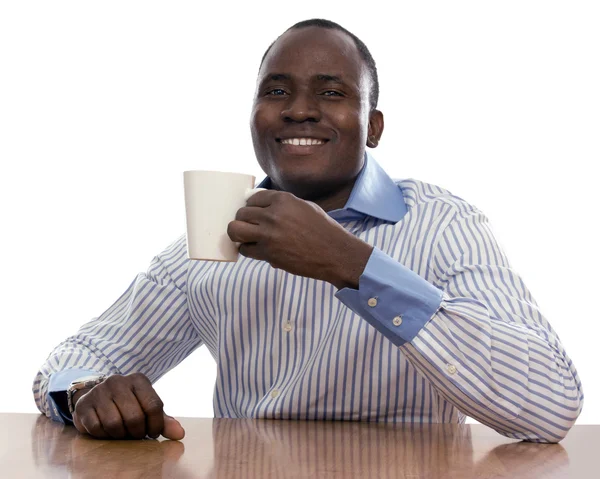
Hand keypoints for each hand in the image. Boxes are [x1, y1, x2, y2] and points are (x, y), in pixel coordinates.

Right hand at [72, 373, 183, 439]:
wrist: (97, 396)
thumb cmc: (129, 404)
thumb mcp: (148, 408)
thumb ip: (164, 420)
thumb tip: (180, 434)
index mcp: (138, 379)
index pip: (154, 406)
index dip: (156, 425)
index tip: (153, 433)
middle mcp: (118, 381)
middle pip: (134, 417)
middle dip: (137, 432)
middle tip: (136, 434)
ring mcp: (99, 391)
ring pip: (114, 424)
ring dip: (120, 435)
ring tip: (122, 432)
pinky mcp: (83, 404)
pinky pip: (96, 428)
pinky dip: (104, 435)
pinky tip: (107, 430)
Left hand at [227, 190, 372, 287]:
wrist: (335, 253)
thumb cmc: (323, 230)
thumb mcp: (305, 207)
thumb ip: (283, 204)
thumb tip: (262, 204)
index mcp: (283, 200)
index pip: (253, 198)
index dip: (252, 206)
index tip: (254, 212)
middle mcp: (273, 214)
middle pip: (242, 213)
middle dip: (244, 220)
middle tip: (250, 226)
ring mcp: (268, 234)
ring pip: (235, 229)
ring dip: (238, 233)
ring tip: (246, 236)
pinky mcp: (268, 253)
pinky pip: (245, 249)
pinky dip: (247, 249)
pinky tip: (255, 249)